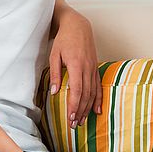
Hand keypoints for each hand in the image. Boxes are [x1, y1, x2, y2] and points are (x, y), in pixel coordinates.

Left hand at [48, 10, 100, 127]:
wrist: (78, 26)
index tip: (70, 117)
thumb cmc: (64, 40)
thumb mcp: (54, 55)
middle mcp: (87, 68)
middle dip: (80, 111)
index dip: (74, 105)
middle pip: (86, 94)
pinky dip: (98, 99)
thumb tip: (54, 92)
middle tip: (74, 125)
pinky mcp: (95, 68)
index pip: (77, 90)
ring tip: (82, 121)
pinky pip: (98, 86)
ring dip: (87, 108)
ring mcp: (93, 68)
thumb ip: (55, 74)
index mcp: (76, 65)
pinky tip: (97, 110)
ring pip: (92, 92)